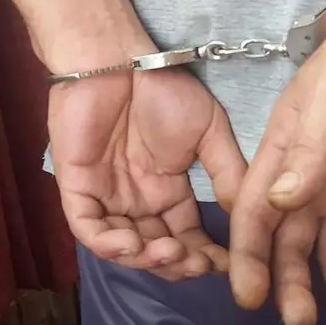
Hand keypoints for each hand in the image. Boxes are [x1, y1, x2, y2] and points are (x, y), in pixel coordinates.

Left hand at [48, 65, 245, 280]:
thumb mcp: (210, 131)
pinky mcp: (77, 188)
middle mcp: (138, 202)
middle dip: (177, 264)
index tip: (226, 264)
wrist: (120, 59)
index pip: (186, 236)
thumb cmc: (164, 90)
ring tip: (171, 254)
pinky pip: (88, 228)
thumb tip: (248, 213)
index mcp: (168, 192)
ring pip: (124, 246)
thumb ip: (227, 171)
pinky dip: (108, 245)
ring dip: (147, 259)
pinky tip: (132, 245)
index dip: (204, 254)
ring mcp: (107, 197)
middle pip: (156, 249)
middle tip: (196, 265)